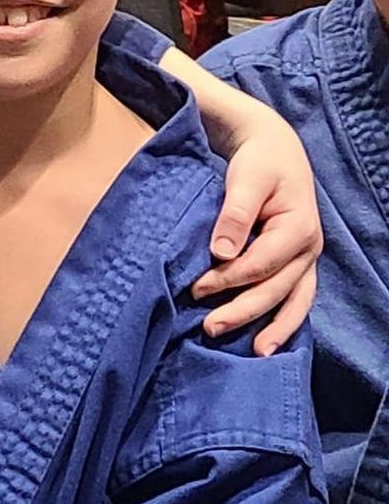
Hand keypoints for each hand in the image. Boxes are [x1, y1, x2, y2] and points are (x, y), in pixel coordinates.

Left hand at [190, 110, 320, 354]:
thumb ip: (234, 214)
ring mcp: (305, 259)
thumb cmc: (257, 163)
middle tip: (210, 328)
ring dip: (273, 327)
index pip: (260, 264)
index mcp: (298, 227)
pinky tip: (268, 343)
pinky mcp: (296, 264)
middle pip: (276, 288)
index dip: (227, 279)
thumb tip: (220, 253)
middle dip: (244, 311)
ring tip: (254, 354)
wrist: (273, 150)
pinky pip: (295, 298)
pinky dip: (284, 321)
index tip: (195, 288)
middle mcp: (308, 248)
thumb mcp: (245, 179)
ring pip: (294, 300)